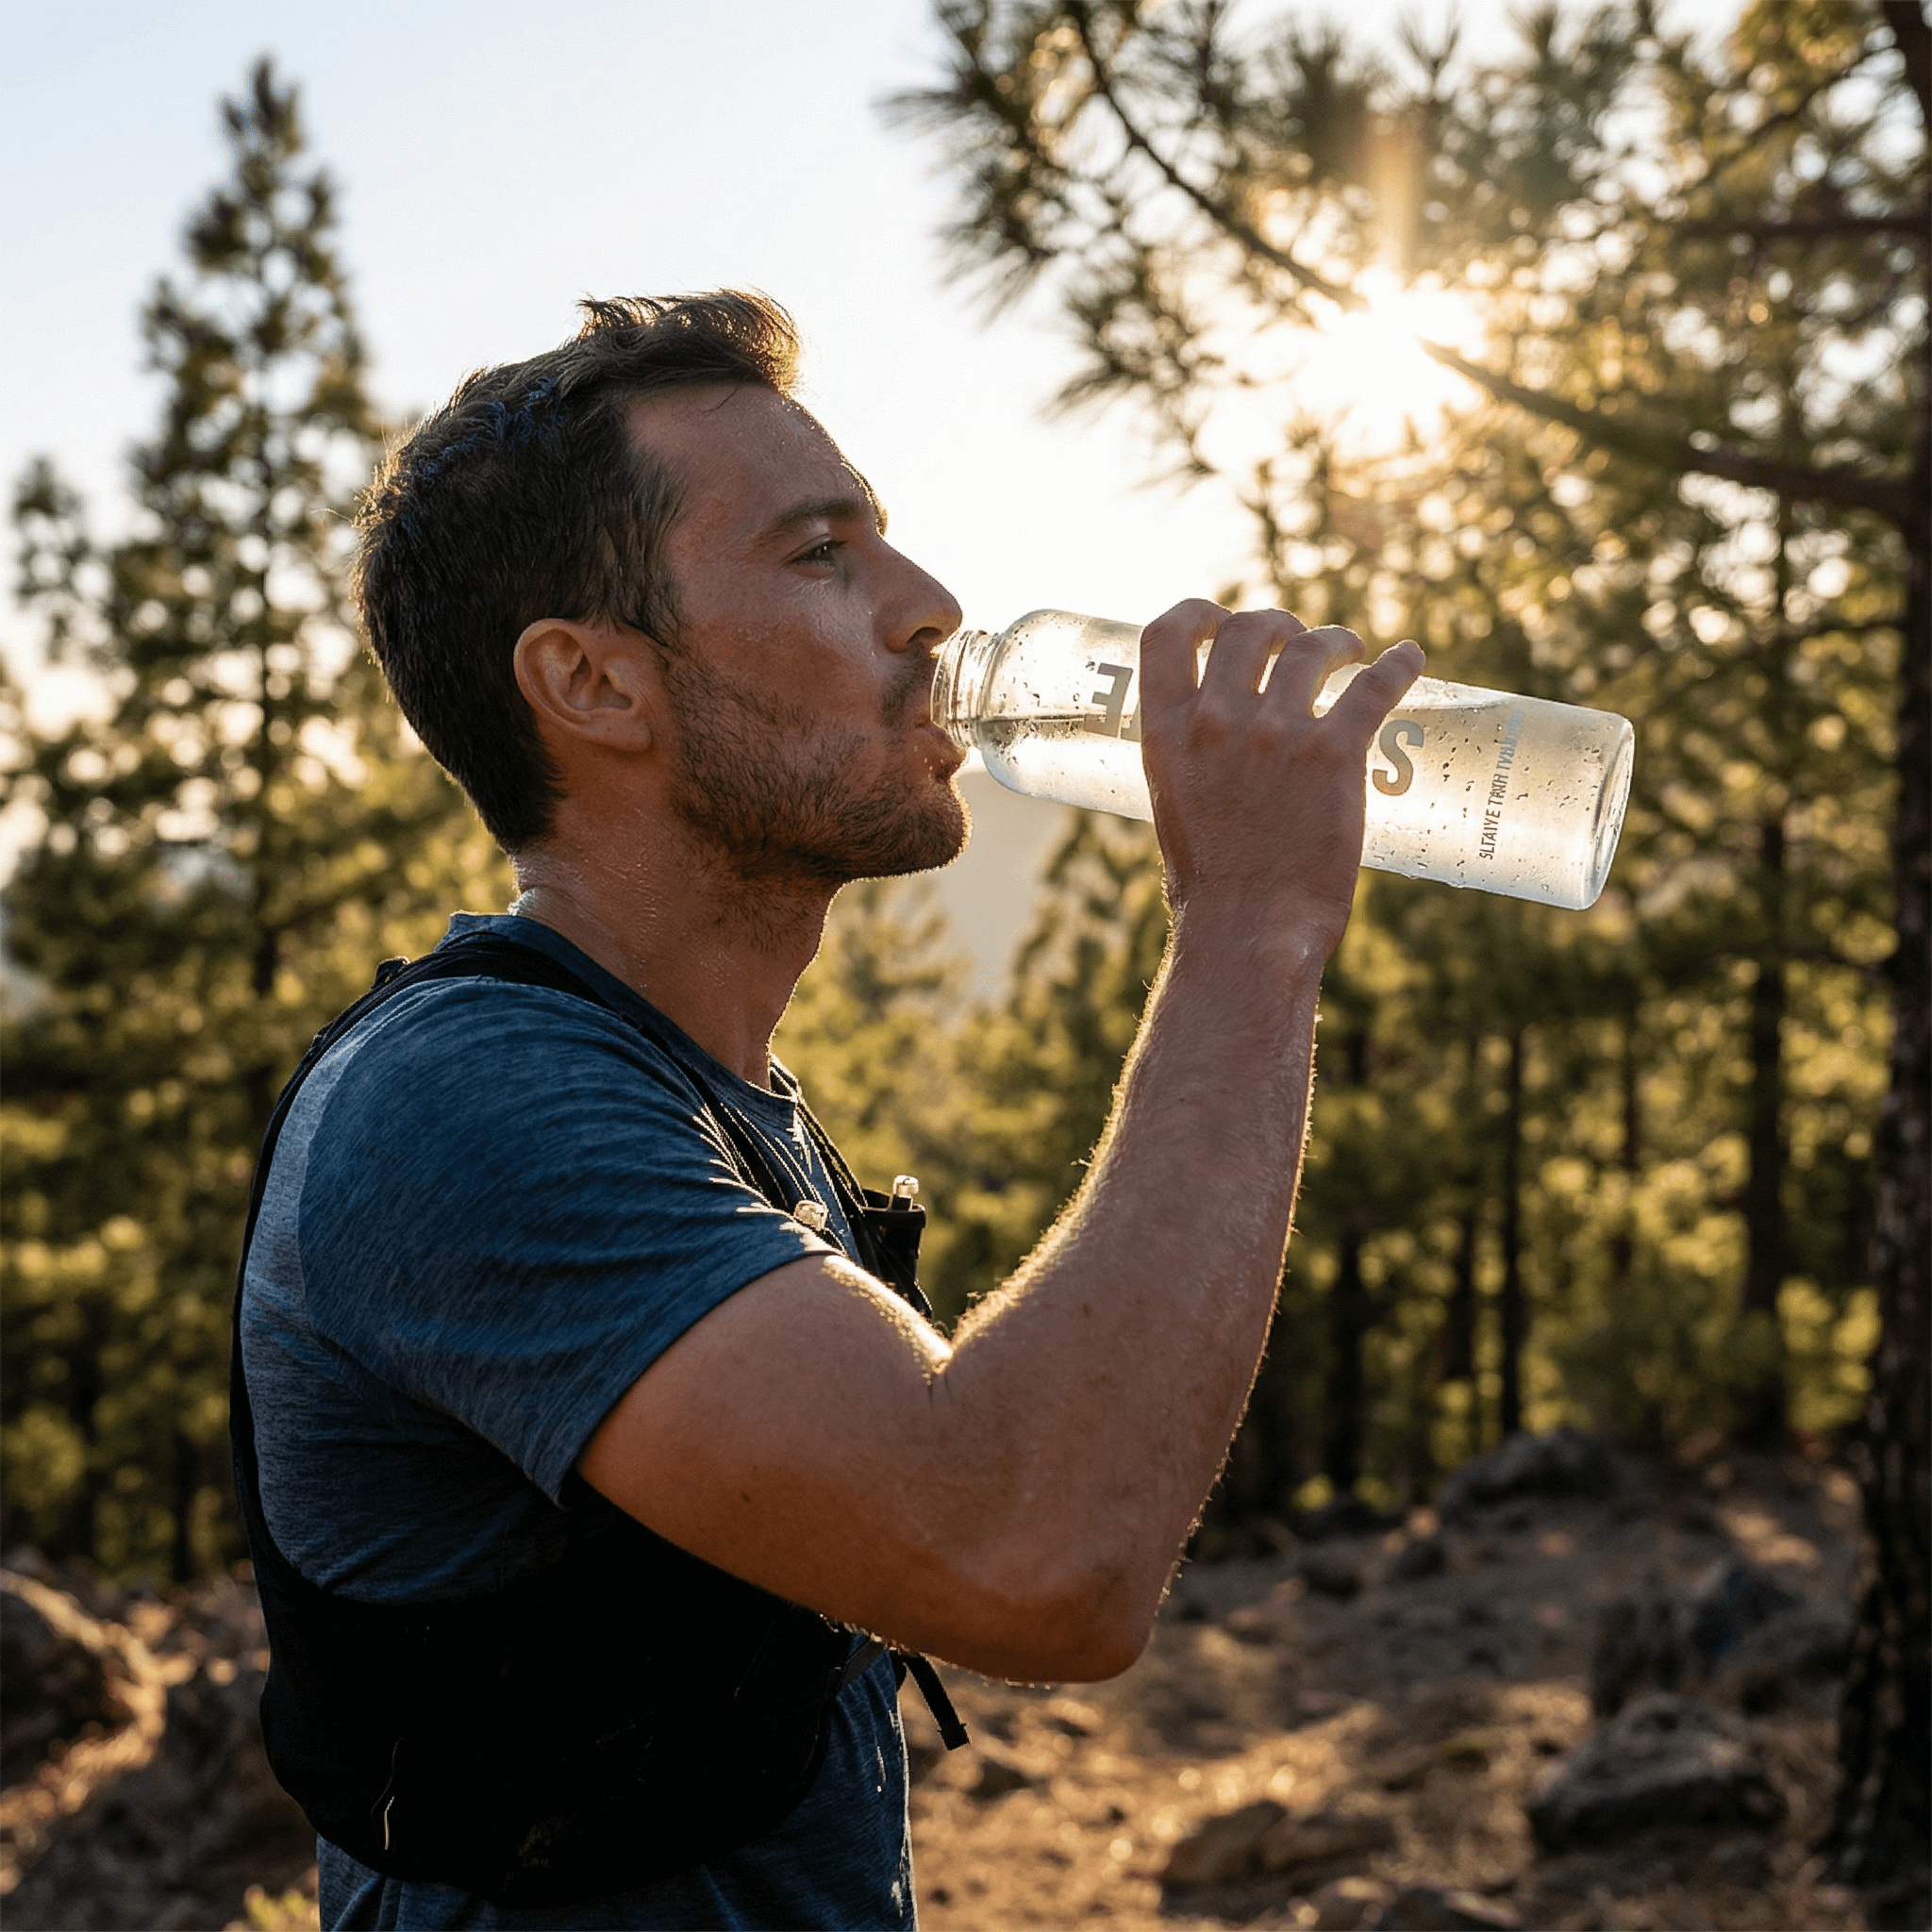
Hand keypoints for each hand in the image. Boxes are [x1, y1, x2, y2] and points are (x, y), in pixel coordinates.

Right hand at [1136, 601, 1423, 956]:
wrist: (1247, 934)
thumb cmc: (1212, 890)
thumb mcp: (1175, 809)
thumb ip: (1193, 764)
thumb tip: (1218, 752)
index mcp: (1165, 733)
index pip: (1165, 635)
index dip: (1198, 613)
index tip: (1221, 618)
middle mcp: (1216, 721)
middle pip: (1248, 628)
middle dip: (1279, 624)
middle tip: (1300, 642)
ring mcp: (1275, 733)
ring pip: (1312, 648)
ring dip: (1335, 641)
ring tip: (1351, 653)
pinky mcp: (1333, 754)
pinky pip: (1374, 686)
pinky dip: (1398, 666)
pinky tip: (1410, 659)